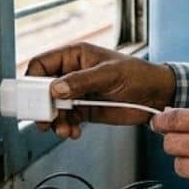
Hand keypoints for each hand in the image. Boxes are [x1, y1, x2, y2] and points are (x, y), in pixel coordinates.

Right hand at [25, 42, 175, 138]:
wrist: (156, 95)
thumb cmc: (138, 74)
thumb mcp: (110, 74)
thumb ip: (82, 81)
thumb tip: (56, 88)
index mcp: (74, 56)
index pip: (41, 64)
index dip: (32, 80)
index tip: (33, 97)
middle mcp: (72, 74)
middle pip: (42, 89)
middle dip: (41, 106)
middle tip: (44, 120)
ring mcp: (77, 93)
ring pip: (52, 108)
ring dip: (54, 121)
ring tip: (63, 130)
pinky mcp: (84, 110)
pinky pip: (66, 120)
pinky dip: (66, 128)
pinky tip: (73, 132)